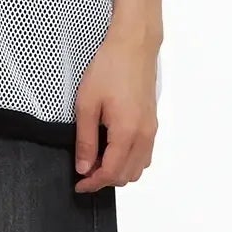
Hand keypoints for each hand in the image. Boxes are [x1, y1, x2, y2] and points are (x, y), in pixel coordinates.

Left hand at [72, 26, 159, 191]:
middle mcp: (144, 136)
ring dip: (118, 171)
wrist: (133, 46)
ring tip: (97, 160)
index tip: (79, 185)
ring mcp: (151, 129)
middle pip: (127, 175)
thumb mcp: (87, 104)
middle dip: (105, 180)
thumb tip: (84, 167)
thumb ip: (85, 140)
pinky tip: (113, 149)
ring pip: (139, 167)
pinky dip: (130, 161)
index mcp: (127, 133)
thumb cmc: (109, 68)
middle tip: (84, 171)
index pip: (111, 173)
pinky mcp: (152, 122)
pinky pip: (145, 154)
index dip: (93, 184)